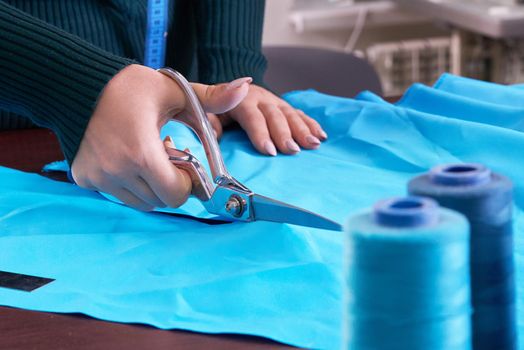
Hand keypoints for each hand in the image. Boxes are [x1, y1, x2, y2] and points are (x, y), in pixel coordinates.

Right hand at [71, 64, 250, 210]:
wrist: (75, 83)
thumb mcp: (174, 91)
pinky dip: (128, 183)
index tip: (184, 160)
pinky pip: (117, 194)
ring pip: (140, 202)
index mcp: (142, 153)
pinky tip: (126, 157)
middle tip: (166, 154)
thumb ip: (212, 98)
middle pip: (160, 201)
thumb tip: (246, 87)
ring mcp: (98, 177)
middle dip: (171, 183)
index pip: (176, 195)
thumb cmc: (128, 87)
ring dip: (150, 185)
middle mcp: (117, 171)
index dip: (187, 182)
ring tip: (146, 155)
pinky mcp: (83, 178)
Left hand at [208, 84, 327, 154]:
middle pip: (275, 115)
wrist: (220, 92)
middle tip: (293, 151)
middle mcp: (260, 97)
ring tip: (313, 144)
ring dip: (303, 129)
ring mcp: (273, 101)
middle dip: (285, 133)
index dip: (260, 133)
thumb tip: (215, 129)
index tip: (269, 150)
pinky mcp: (282, 106)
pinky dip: (311, 124)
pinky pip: (299, 114)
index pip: (251, 116)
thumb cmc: (210, 106)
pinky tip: (321, 135)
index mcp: (239, 99)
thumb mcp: (201, 107)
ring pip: (290, 114)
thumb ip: (208, 116)